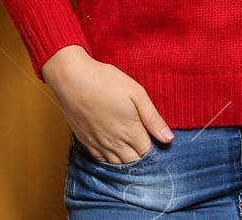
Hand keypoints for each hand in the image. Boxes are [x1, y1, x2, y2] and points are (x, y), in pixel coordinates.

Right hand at [41, 45, 173, 162]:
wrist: (73, 79)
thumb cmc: (106, 81)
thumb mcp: (137, 94)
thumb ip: (153, 118)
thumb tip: (168, 139)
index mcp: (130, 132)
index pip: (147, 151)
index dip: (152, 143)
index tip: (151, 132)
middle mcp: (114, 143)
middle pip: (133, 160)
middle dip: (140, 152)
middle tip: (141, 137)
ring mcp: (98, 144)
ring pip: (117, 163)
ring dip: (125, 157)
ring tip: (128, 143)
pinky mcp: (85, 141)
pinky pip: (100, 160)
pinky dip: (109, 158)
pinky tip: (112, 147)